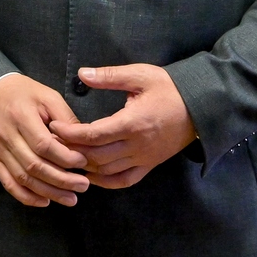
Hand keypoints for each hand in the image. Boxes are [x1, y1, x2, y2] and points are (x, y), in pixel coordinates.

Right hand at [0, 74, 89, 207]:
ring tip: (71, 198)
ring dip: (48, 192)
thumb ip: (65, 118)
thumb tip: (83, 142)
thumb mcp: (47, 96)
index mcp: (21, 115)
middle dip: (61, 180)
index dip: (65, 158)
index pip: (43, 144)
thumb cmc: (23, 94)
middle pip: (34, 165)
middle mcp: (7, 135)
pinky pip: (8, 183)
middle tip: (83, 186)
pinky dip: (26, 196)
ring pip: (23, 178)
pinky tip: (44, 201)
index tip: (82, 162)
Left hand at [50, 64, 196, 188]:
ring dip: (86, 166)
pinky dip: (106, 182)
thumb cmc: (170, 88)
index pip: (93, 135)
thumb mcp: (140, 75)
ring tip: (67, 155)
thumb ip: (109, 76)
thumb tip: (81, 74)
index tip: (54, 127)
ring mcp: (145, 158)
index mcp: (132, 123)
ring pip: (108, 171)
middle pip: (96, 156)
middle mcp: (137, 146)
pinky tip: (91, 175)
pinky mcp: (151, 165)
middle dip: (72, 150)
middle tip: (54, 141)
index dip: (70, 134)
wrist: (202, 106)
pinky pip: (125, 180)